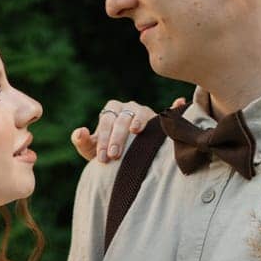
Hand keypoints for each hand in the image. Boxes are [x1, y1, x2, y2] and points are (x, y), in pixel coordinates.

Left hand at [71, 96, 186, 162]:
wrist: (123, 158)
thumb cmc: (106, 153)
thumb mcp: (92, 151)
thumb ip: (83, 142)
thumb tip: (80, 132)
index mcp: (111, 111)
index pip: (106, 122)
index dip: (104, 140)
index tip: (103, 158)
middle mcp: (127, 108)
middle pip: (121, 119)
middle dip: (117, 137)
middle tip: (114, 155)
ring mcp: (143, 111)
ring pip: (139, 114)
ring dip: (136, 124)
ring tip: (135, 133)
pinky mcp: (157, 119)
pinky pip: (167, 111)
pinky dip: (174, 105)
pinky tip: (180, 101)